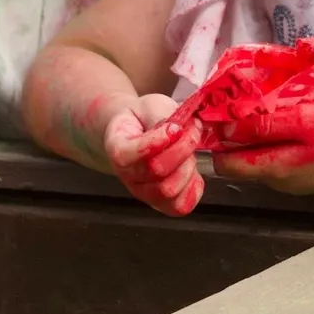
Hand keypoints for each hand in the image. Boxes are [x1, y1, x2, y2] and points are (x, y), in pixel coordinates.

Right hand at [102, 93, 203, 216]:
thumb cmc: (145, 118)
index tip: (174, 127)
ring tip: (192, 148)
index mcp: (118, 149)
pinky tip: (194, 170)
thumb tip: (178, 129)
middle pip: (156, 172)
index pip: (128, 155)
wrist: (140, 131)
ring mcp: (143, 192)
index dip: (155, 142)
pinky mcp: (162, 203)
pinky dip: (193, 188)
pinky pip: (179, 207)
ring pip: (169, 191)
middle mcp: (127, 176)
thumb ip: (161, 116)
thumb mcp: (150, 106)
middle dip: (182, 148)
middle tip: (192, 129)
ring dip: (189, 166)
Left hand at [209, 100, 313, 194]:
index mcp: (275, 170)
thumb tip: (226, 131)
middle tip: (249, 104)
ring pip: (264, 161)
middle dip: (241, 136)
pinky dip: (281, 144)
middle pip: (244, 163)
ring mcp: (295, 184)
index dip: (219, 141)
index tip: (222, 115)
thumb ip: (264, 126)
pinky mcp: (309, 179)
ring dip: (263, 138)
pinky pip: (283, 162)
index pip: (226, 165)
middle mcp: (280, 183)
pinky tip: (296, 125)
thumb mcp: (303, 120)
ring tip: (274, 109)